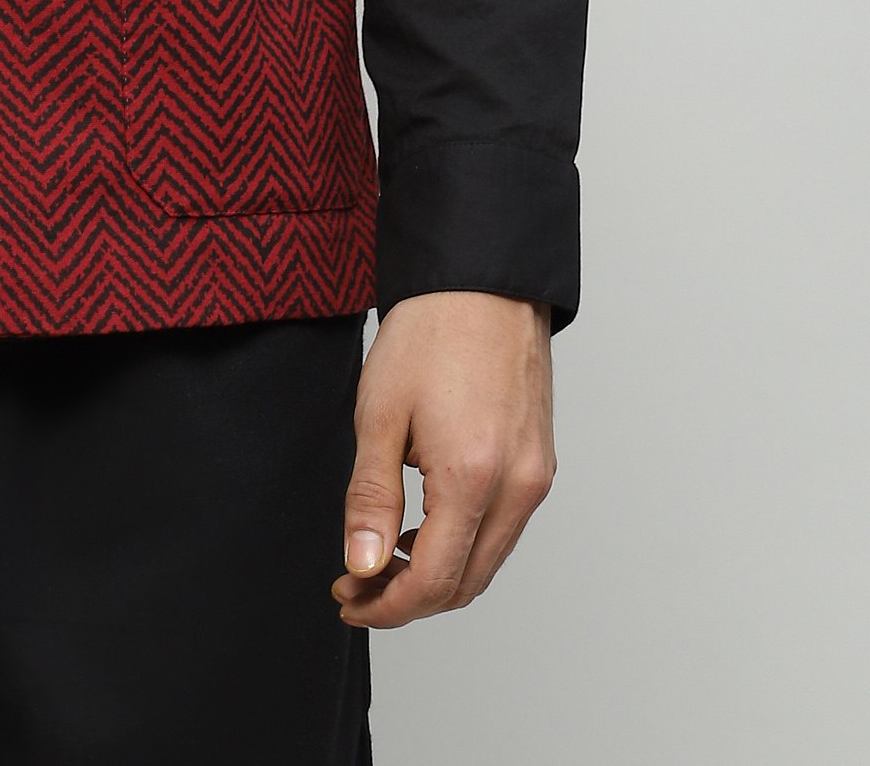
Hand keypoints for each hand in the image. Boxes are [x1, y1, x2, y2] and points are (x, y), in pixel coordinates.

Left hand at [333, 290, 553, 627]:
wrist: (481, 283)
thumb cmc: (429, 334)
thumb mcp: (380, 415)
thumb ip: (370, 498)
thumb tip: (359, 566)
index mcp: (474, 477)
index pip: (433, 581)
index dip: (386, 604)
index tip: (347, 598)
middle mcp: (517, 488)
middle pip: (465, 584)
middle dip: (407, 598)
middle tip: (356, 584)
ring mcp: (535, 478)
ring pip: (487, 562)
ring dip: (436, 575)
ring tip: (380, 558)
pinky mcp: (540, 464)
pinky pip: (502, 530)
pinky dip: (462, 545)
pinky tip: (421, 527)